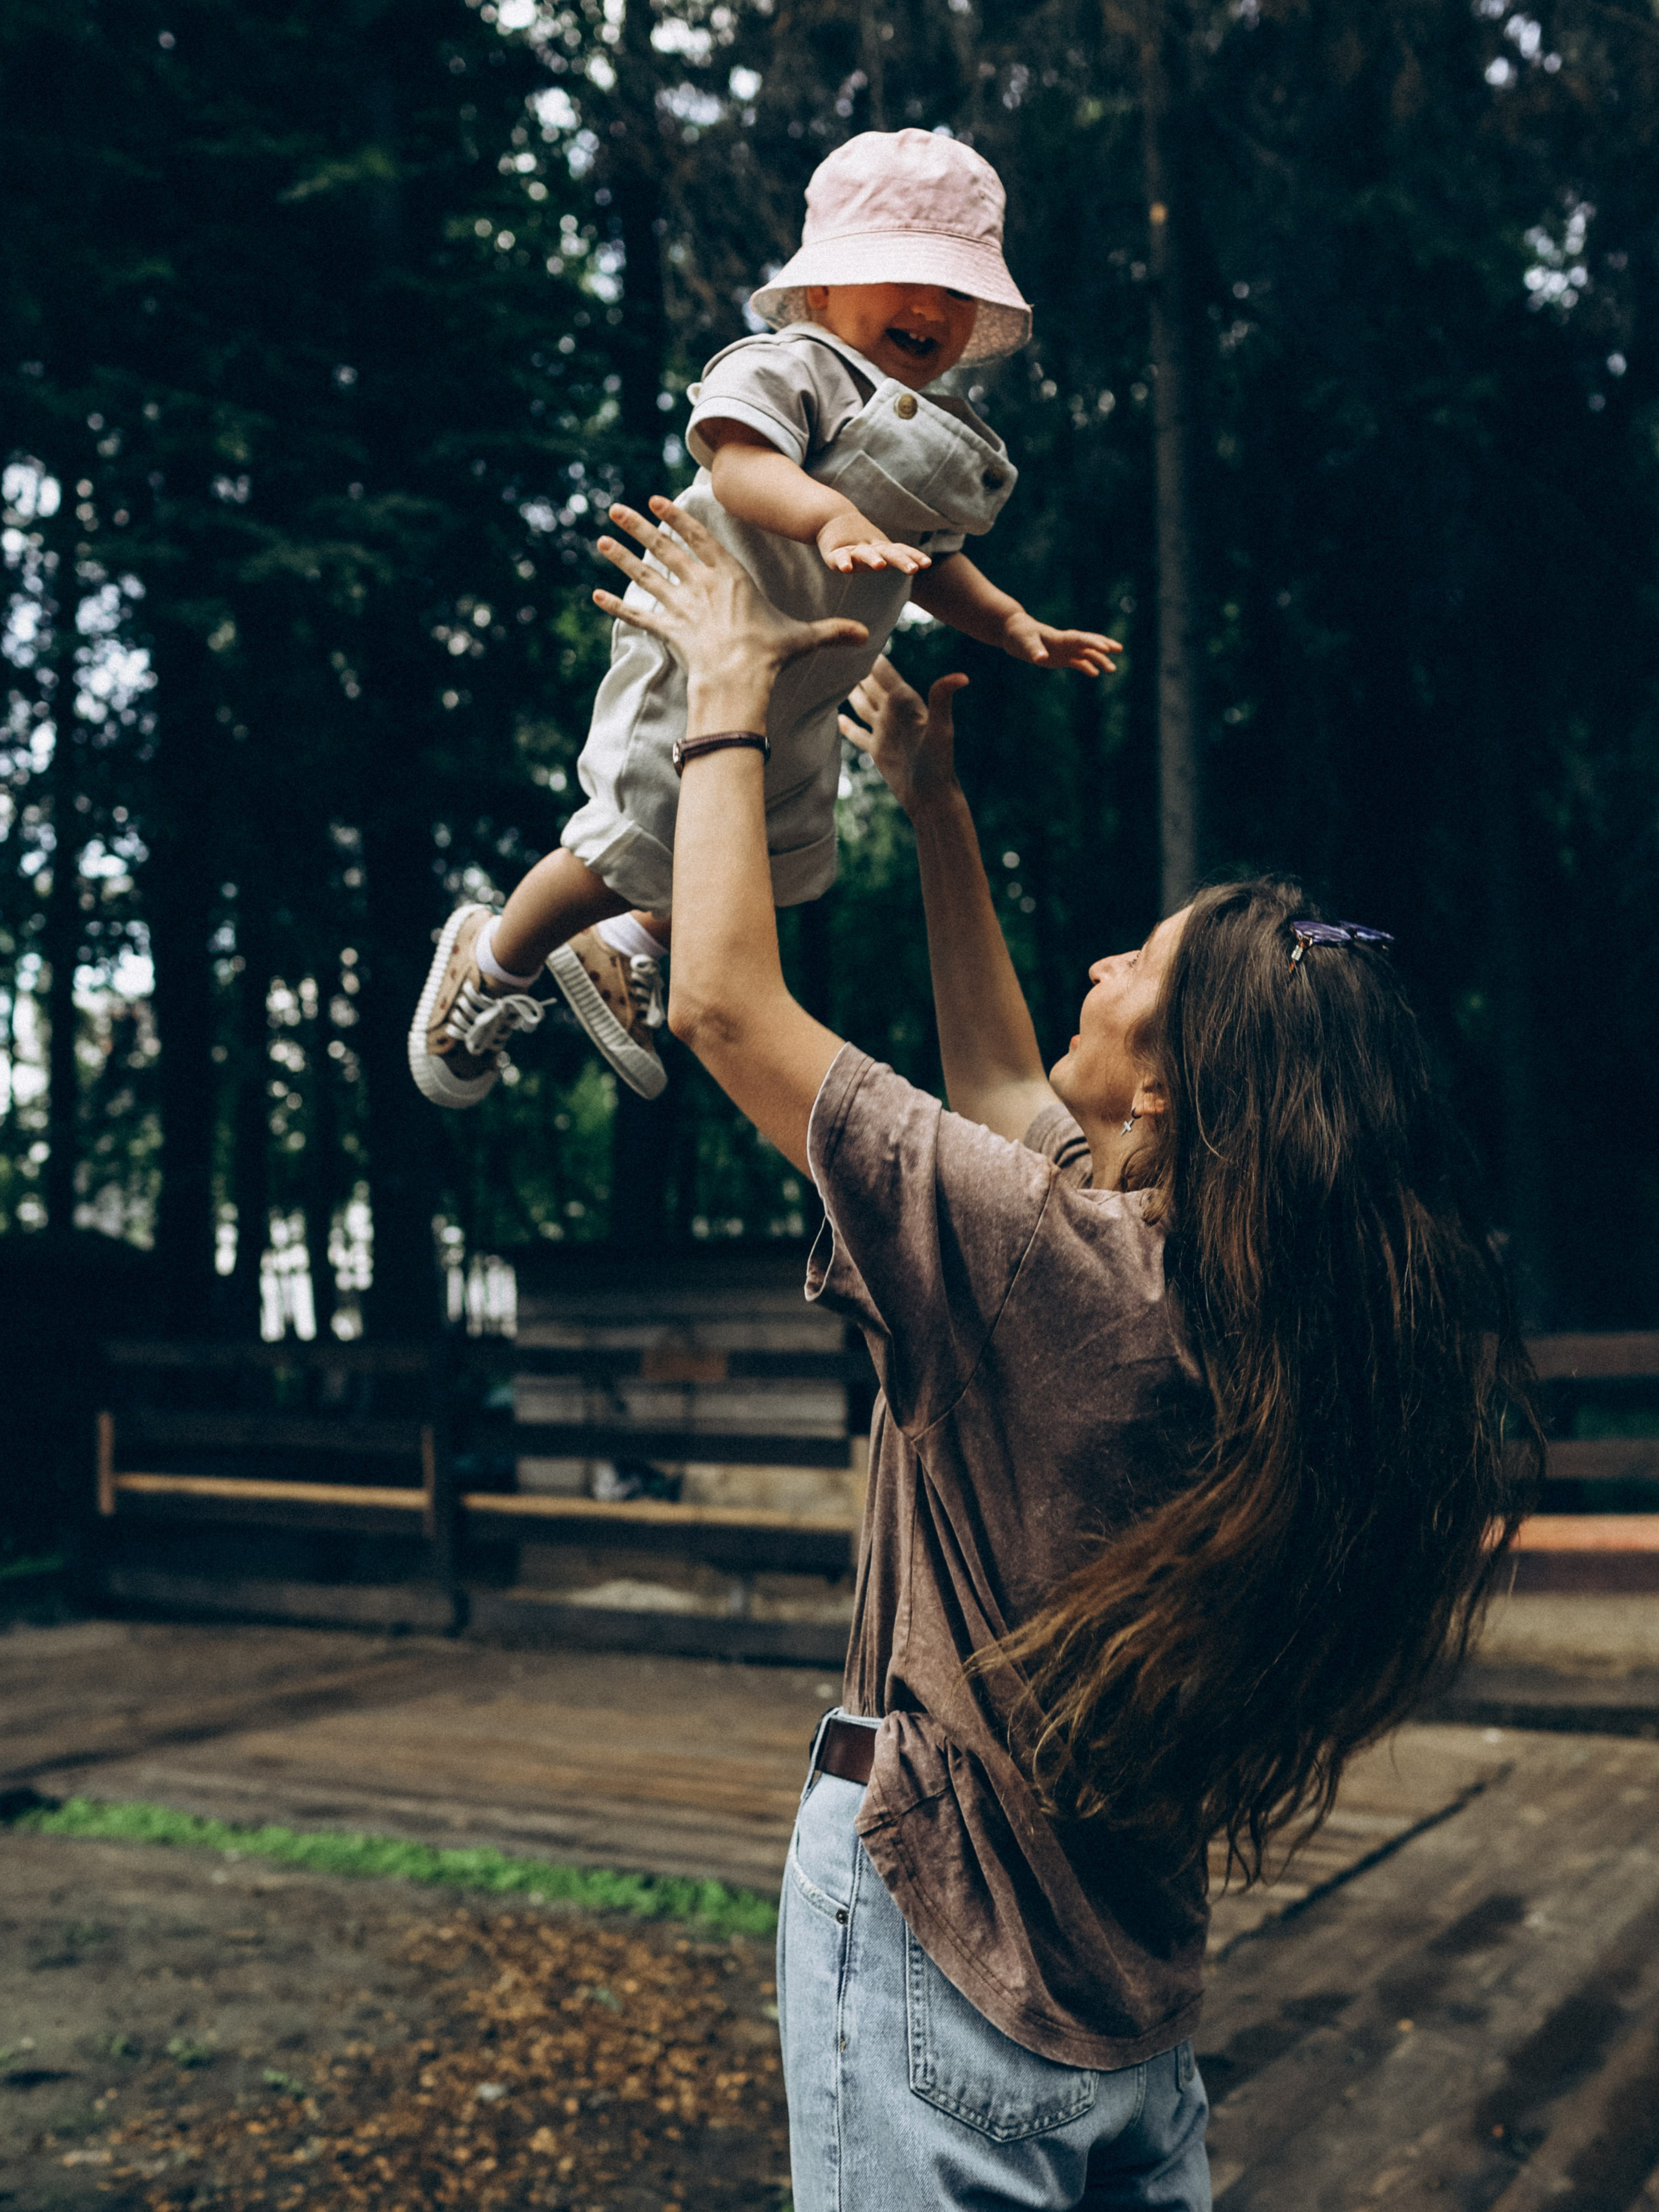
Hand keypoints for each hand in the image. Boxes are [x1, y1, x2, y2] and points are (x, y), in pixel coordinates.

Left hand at [594, 497, 869, 703]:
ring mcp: (682, 607)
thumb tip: (864, 635)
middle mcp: (701, 585)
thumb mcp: (802, 639)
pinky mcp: (669, 632)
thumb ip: (829, 632)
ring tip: (601, 540)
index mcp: (730, 577)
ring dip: (622, 558)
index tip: (658, 500)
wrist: (740, 680)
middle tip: (616, 508)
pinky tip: (596, 596)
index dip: (678, 518)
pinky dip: (617, 606)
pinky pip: (638, 616)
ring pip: (646, 576)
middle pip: (666, 549)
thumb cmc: (770, 656)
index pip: (700, 538)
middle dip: (640, 527)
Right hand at [816, 511, 931, 576]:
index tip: (927, 563)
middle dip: (901, 560)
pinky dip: (844, 562)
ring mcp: (852, 551)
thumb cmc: (857, 541)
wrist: (830, 519)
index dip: (913, 556)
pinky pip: (840, 559)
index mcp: (881, 549)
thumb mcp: (877, 548)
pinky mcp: (834, 554)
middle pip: (888, 553)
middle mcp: (870, 549)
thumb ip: (896, 555)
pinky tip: (847, 569)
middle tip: (913, 569)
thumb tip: (923, 563)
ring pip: (865, 554)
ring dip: (873, 559)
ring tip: (880, 565)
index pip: (900, 550)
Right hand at [839, 655, 969, 820]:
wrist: (931, 796)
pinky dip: (848, 726)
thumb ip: (942, 698)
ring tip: (834, 678)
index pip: (884, 671)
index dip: (871, 654)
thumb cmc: (939, 762)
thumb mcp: (941, 728)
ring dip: (851, 693)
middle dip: (856, 668)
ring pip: (862, 705)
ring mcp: (883, 730)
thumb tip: (962, 677)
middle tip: (838, 650)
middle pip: (870, 684)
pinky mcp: (877, 749)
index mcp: (905, 701)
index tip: (856, 636)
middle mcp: (893, 712)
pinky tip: (838, 718)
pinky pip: (857, 734)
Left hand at [998, 609, 1121, 675]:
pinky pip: (1077, 662)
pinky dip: (1086, 667)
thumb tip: (1041, 659)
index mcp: (1060, 637)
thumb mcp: (1025, 642)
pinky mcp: (1061, 658)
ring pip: (1086, 654)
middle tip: (1119, 649)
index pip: (1080, 639)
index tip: (1106, 648)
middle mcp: (1066, 643)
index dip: (1093, 643)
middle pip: (1089, 643)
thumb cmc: (1019, 634)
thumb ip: (1035, 650)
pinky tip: (1095, 674)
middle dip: (1104, 645)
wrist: (1014, 633)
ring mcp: (1065, 650)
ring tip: (1112, 670)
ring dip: (1099, 660)